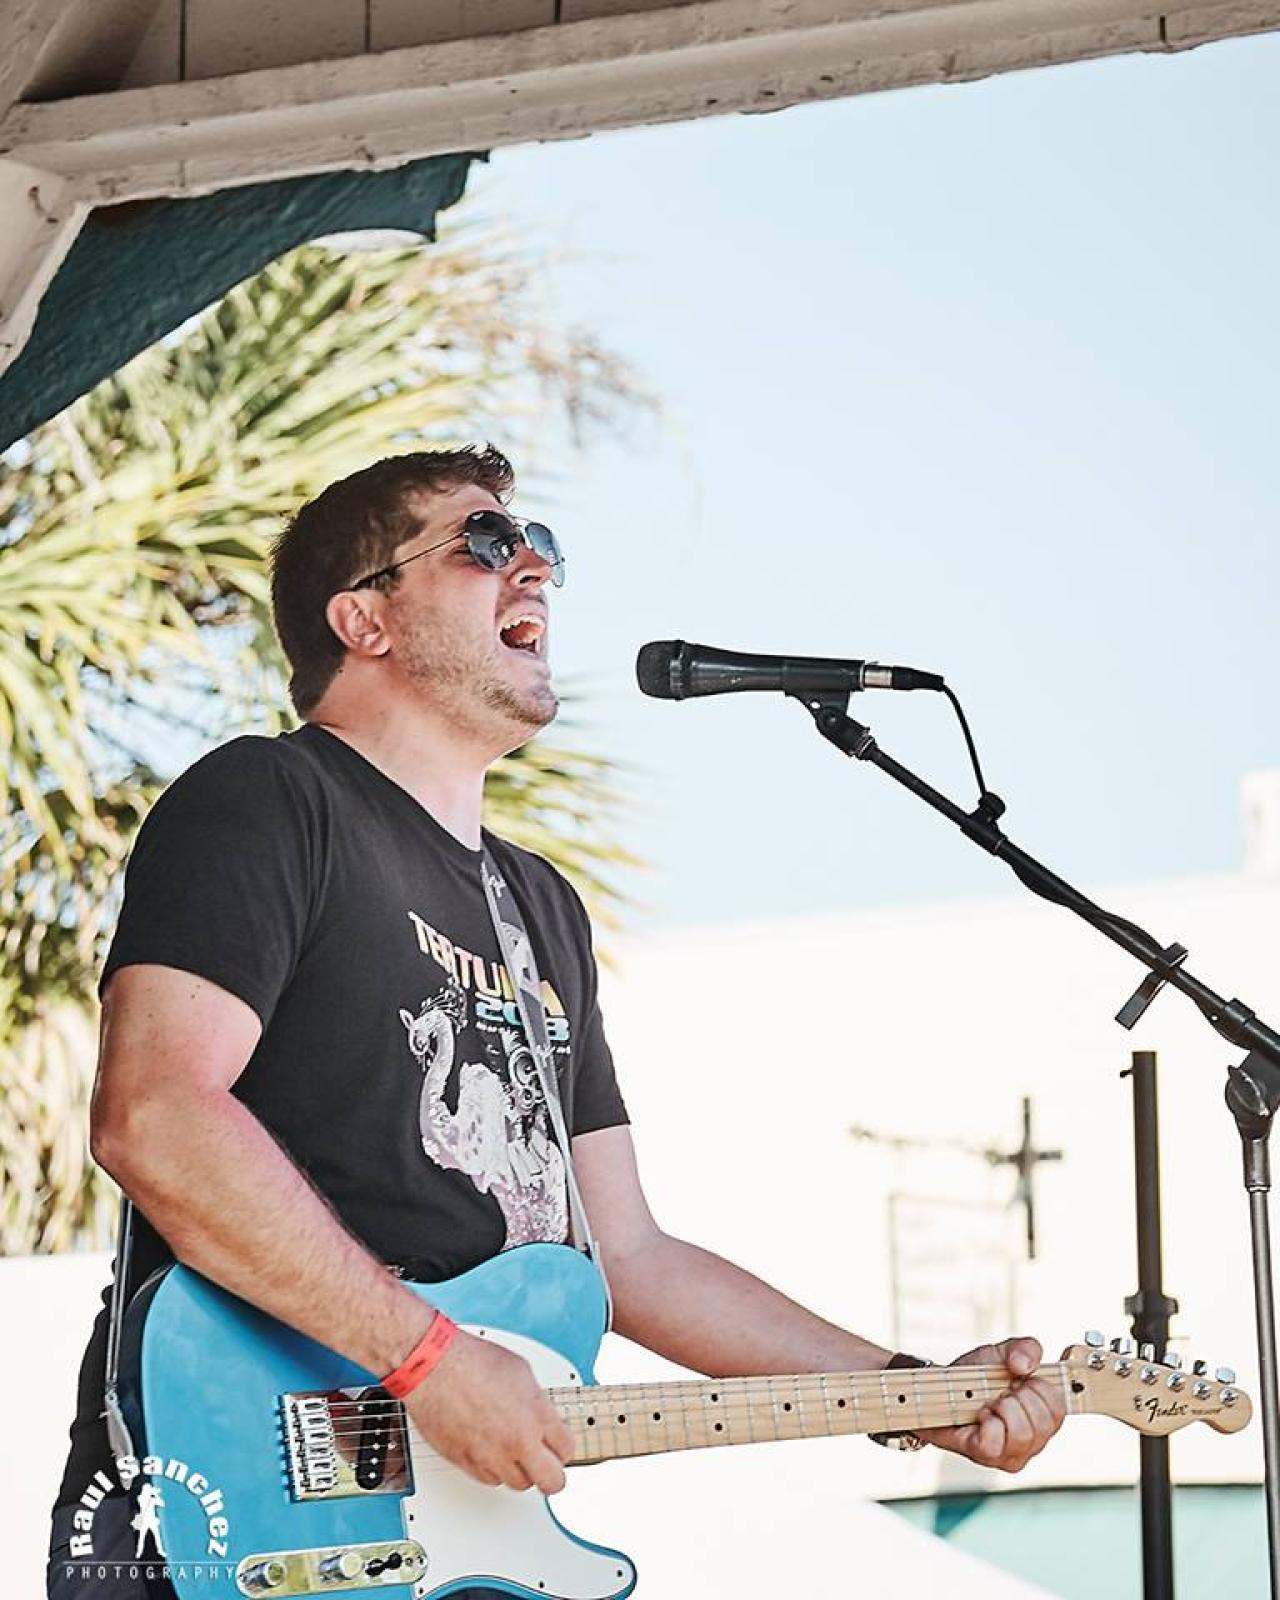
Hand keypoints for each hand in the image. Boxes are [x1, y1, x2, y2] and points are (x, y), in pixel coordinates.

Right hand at [404, 1329, 573, 1494]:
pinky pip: (489, 1479)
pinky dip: (493, 1470)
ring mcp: (491, 1456)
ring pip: (518, 1484)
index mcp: (536, 1415)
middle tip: (547, 1465)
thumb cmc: (471, 1361)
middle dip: (552, 1474)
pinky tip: (491, 1451)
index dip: (563, 1447)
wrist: (434, 1366)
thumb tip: (543, 1415)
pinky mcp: (466, 1463)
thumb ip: (537, 1402)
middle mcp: (517, 1441)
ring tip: (514, 1453)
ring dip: (520, 1471)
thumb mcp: (521, 1371)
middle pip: (551, 1481)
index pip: (566, 1449)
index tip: (558, 1445)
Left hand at [917, 1337, 1064, 1471]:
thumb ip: (1025, 1349)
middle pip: (1043, 1422)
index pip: (1059, 1408)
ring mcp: (1012, 1453)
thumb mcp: (1003, 1352)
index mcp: (1044, 1415)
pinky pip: (994, 1443)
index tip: (1022, 1378)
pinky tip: (981, 1414)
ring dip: (1003, 1408)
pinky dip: (986, 1422)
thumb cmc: (976, 1376)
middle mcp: (1034, 1439)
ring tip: (991, 1402)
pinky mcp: (988, 1457)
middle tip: (1002, 1390)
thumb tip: (1025, 1365)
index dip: (1040, 1386)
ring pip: (1022, 1433)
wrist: (942, 1388)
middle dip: (1019, 1396)